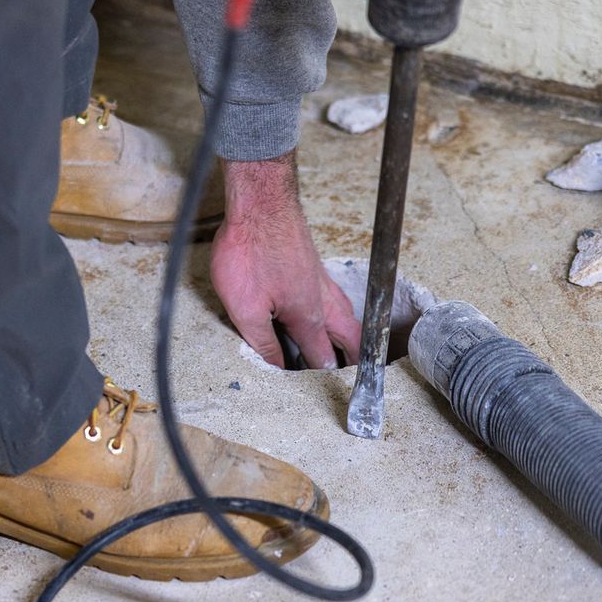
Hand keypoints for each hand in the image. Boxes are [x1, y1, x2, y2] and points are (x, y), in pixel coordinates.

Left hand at [209, 152, 360, 368]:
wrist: (259, 202)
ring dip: (347, 337)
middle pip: (348, 337)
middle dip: (352, 360)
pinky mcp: (312, 265)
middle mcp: (322, 299)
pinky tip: (325, 314)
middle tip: (356, 377)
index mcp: (308, 316)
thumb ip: (263, 341)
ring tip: (346, 354)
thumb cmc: (249, 250)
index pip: (323, 357)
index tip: (331, 398)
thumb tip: (278, 365)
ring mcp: (321, 280)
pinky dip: (337, 316)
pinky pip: (333, 299)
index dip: (324, 380)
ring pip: (344, 316)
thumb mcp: (245, 308)